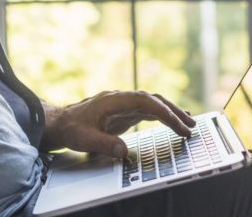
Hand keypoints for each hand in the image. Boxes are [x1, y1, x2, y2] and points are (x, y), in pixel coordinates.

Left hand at [40, 91, 195, 158]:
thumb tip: (124, 151)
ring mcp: (124, 105)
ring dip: (171, 113)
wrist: (61, 123)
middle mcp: (121, 99)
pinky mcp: (125, 113)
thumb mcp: (84, 139)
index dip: (162, 111)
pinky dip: (162, 116)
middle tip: (191, 126)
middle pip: (152, 100)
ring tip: (189, 125)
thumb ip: (103, 144)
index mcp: (113, 101)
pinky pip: (148, 111)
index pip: (144, 101)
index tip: (177, 123)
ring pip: (152, 104)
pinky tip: (173, 122)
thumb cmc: (71, 128)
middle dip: (173, 112)